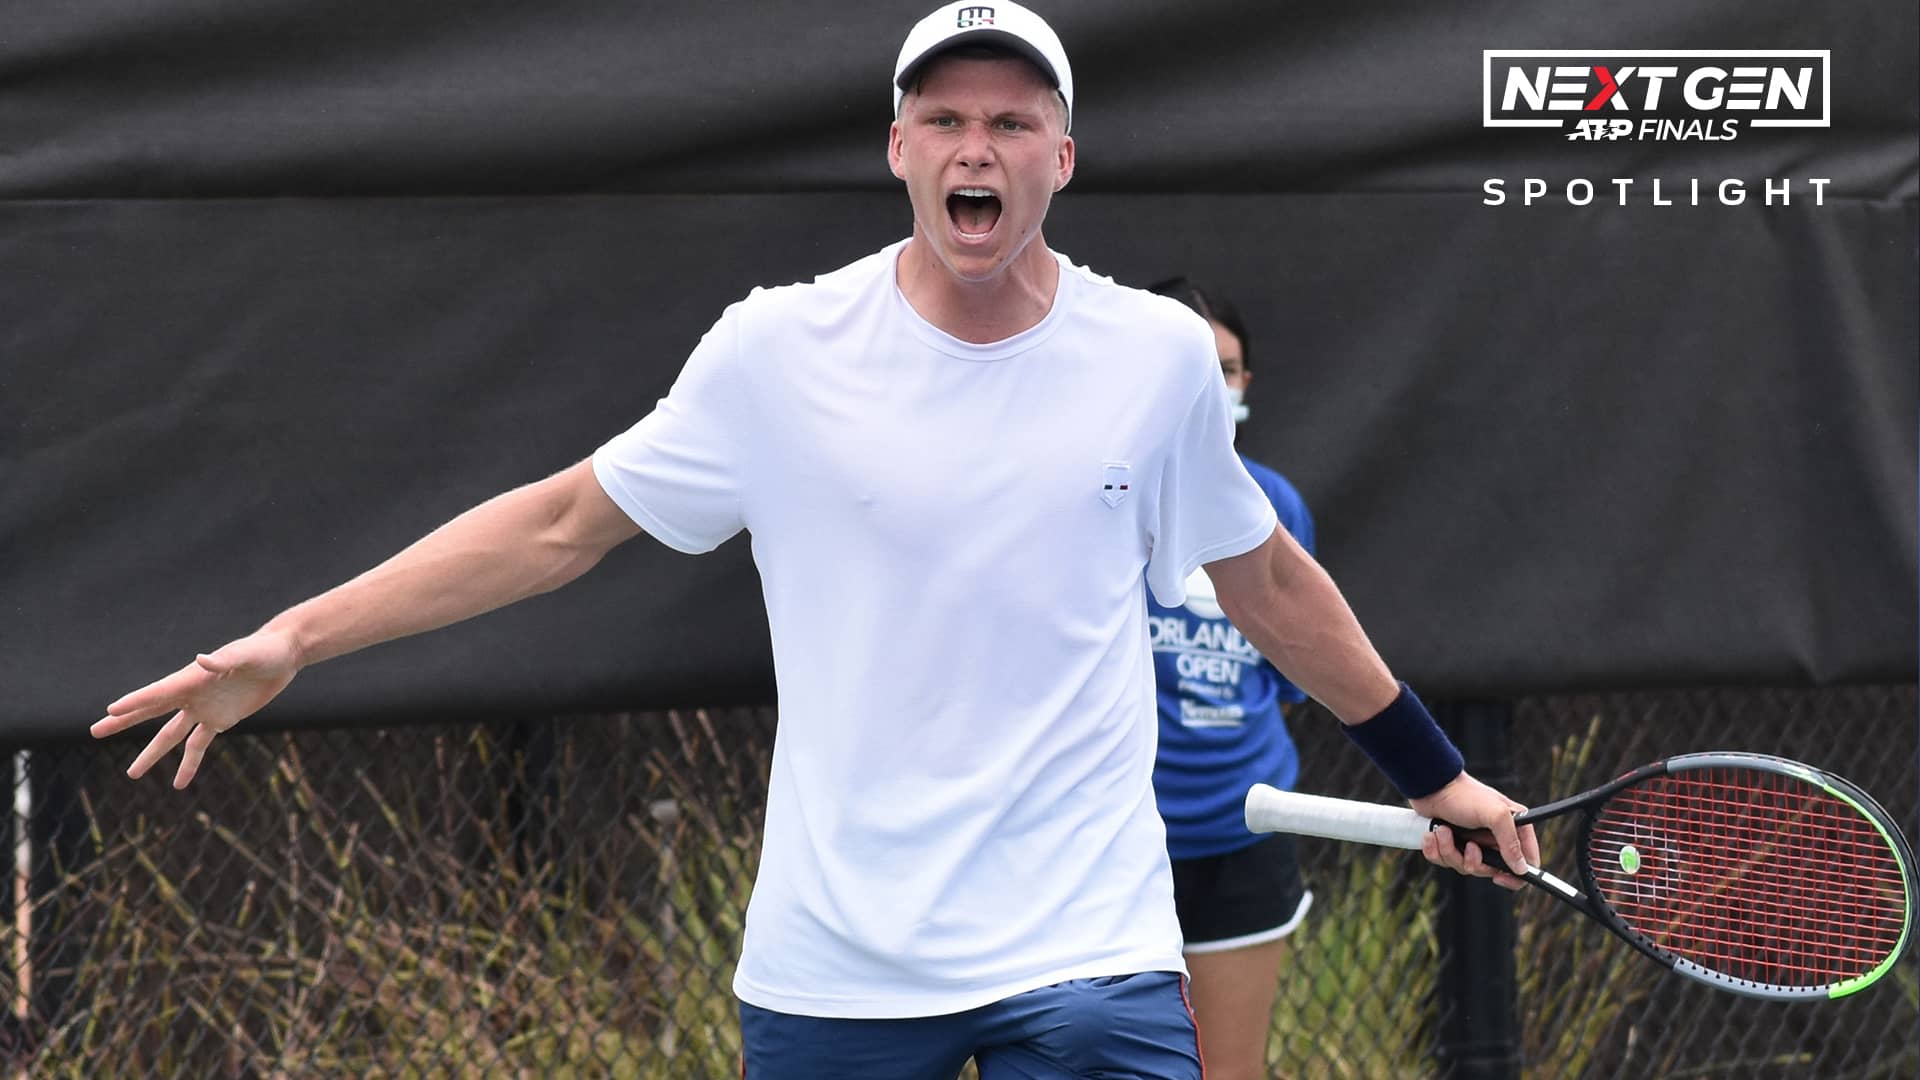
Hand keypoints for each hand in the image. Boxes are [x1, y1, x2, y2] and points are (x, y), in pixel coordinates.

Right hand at [90, 629, 301, 788]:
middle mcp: (191, 694)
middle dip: (123, 722)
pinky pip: (199, 744)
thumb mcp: (246, 654)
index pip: (157, 693)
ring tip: (132, 774)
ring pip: (171, 735)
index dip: (135, 702)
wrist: (283, 655)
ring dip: (152, 753)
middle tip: (96, 731)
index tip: (110, 710)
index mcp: (192, 678)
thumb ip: (224, 660)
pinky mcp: (221, 719)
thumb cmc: (263, 650)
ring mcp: (204, 708)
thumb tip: (201, 660)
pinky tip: (179, 783)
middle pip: (151, 711)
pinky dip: (189, 763)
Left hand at [1410, 772, 1540, 890]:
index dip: (1515, 876)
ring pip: (1465, 867)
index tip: (1498, 877)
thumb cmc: (1464, 795)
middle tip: (1467, 845)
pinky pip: (1445, 861)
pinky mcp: (1452, 844)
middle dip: (1473, 861)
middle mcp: (1495, 838)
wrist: (1431, 786)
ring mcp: (1473, 842)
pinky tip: (1434, 833)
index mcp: (1513, 829)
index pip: (1525, 863)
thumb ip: (1511, 841)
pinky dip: (1436, 850)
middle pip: (1491, 870)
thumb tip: (1521, 868)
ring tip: (1444, 831)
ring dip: (1450, 851)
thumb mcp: (1495, 814)